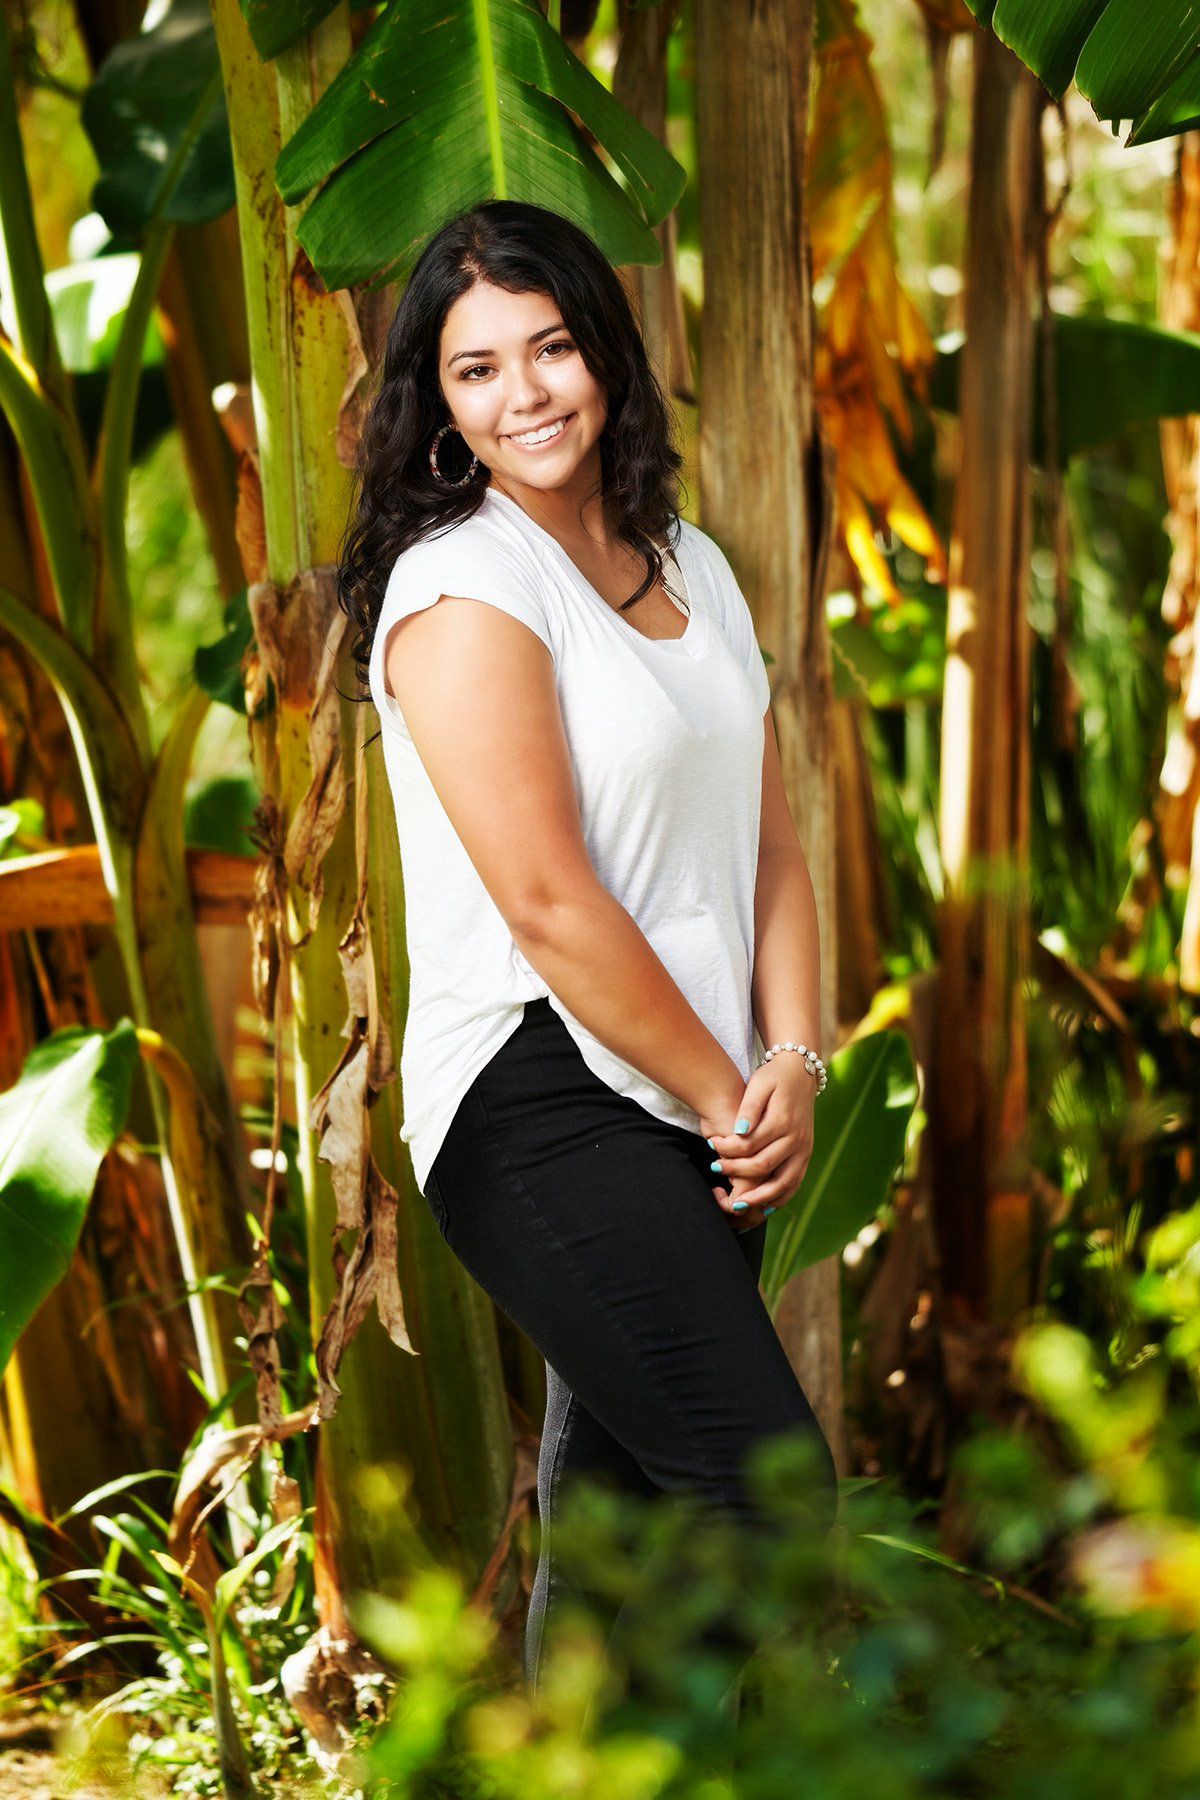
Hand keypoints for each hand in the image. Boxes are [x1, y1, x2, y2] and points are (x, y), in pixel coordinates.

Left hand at [700, 1056, 816, 1230]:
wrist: (801, 1072)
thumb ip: (748, 1108)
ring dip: (760, 1198)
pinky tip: (762, 1206)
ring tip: (737, 1204)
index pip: (750, 1145)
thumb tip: (739, 1131)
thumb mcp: (758, 1084)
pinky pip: (795, 1184)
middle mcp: (797, 1139)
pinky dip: (779, 1198)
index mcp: (783, 1121)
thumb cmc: (774, 1078)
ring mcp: (805, 1150)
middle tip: (714, 1168)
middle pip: (764, 1166)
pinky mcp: (807, 1155)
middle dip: (736, 1172)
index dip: (727, 1150)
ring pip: (784, 1184)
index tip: (711, 1144)